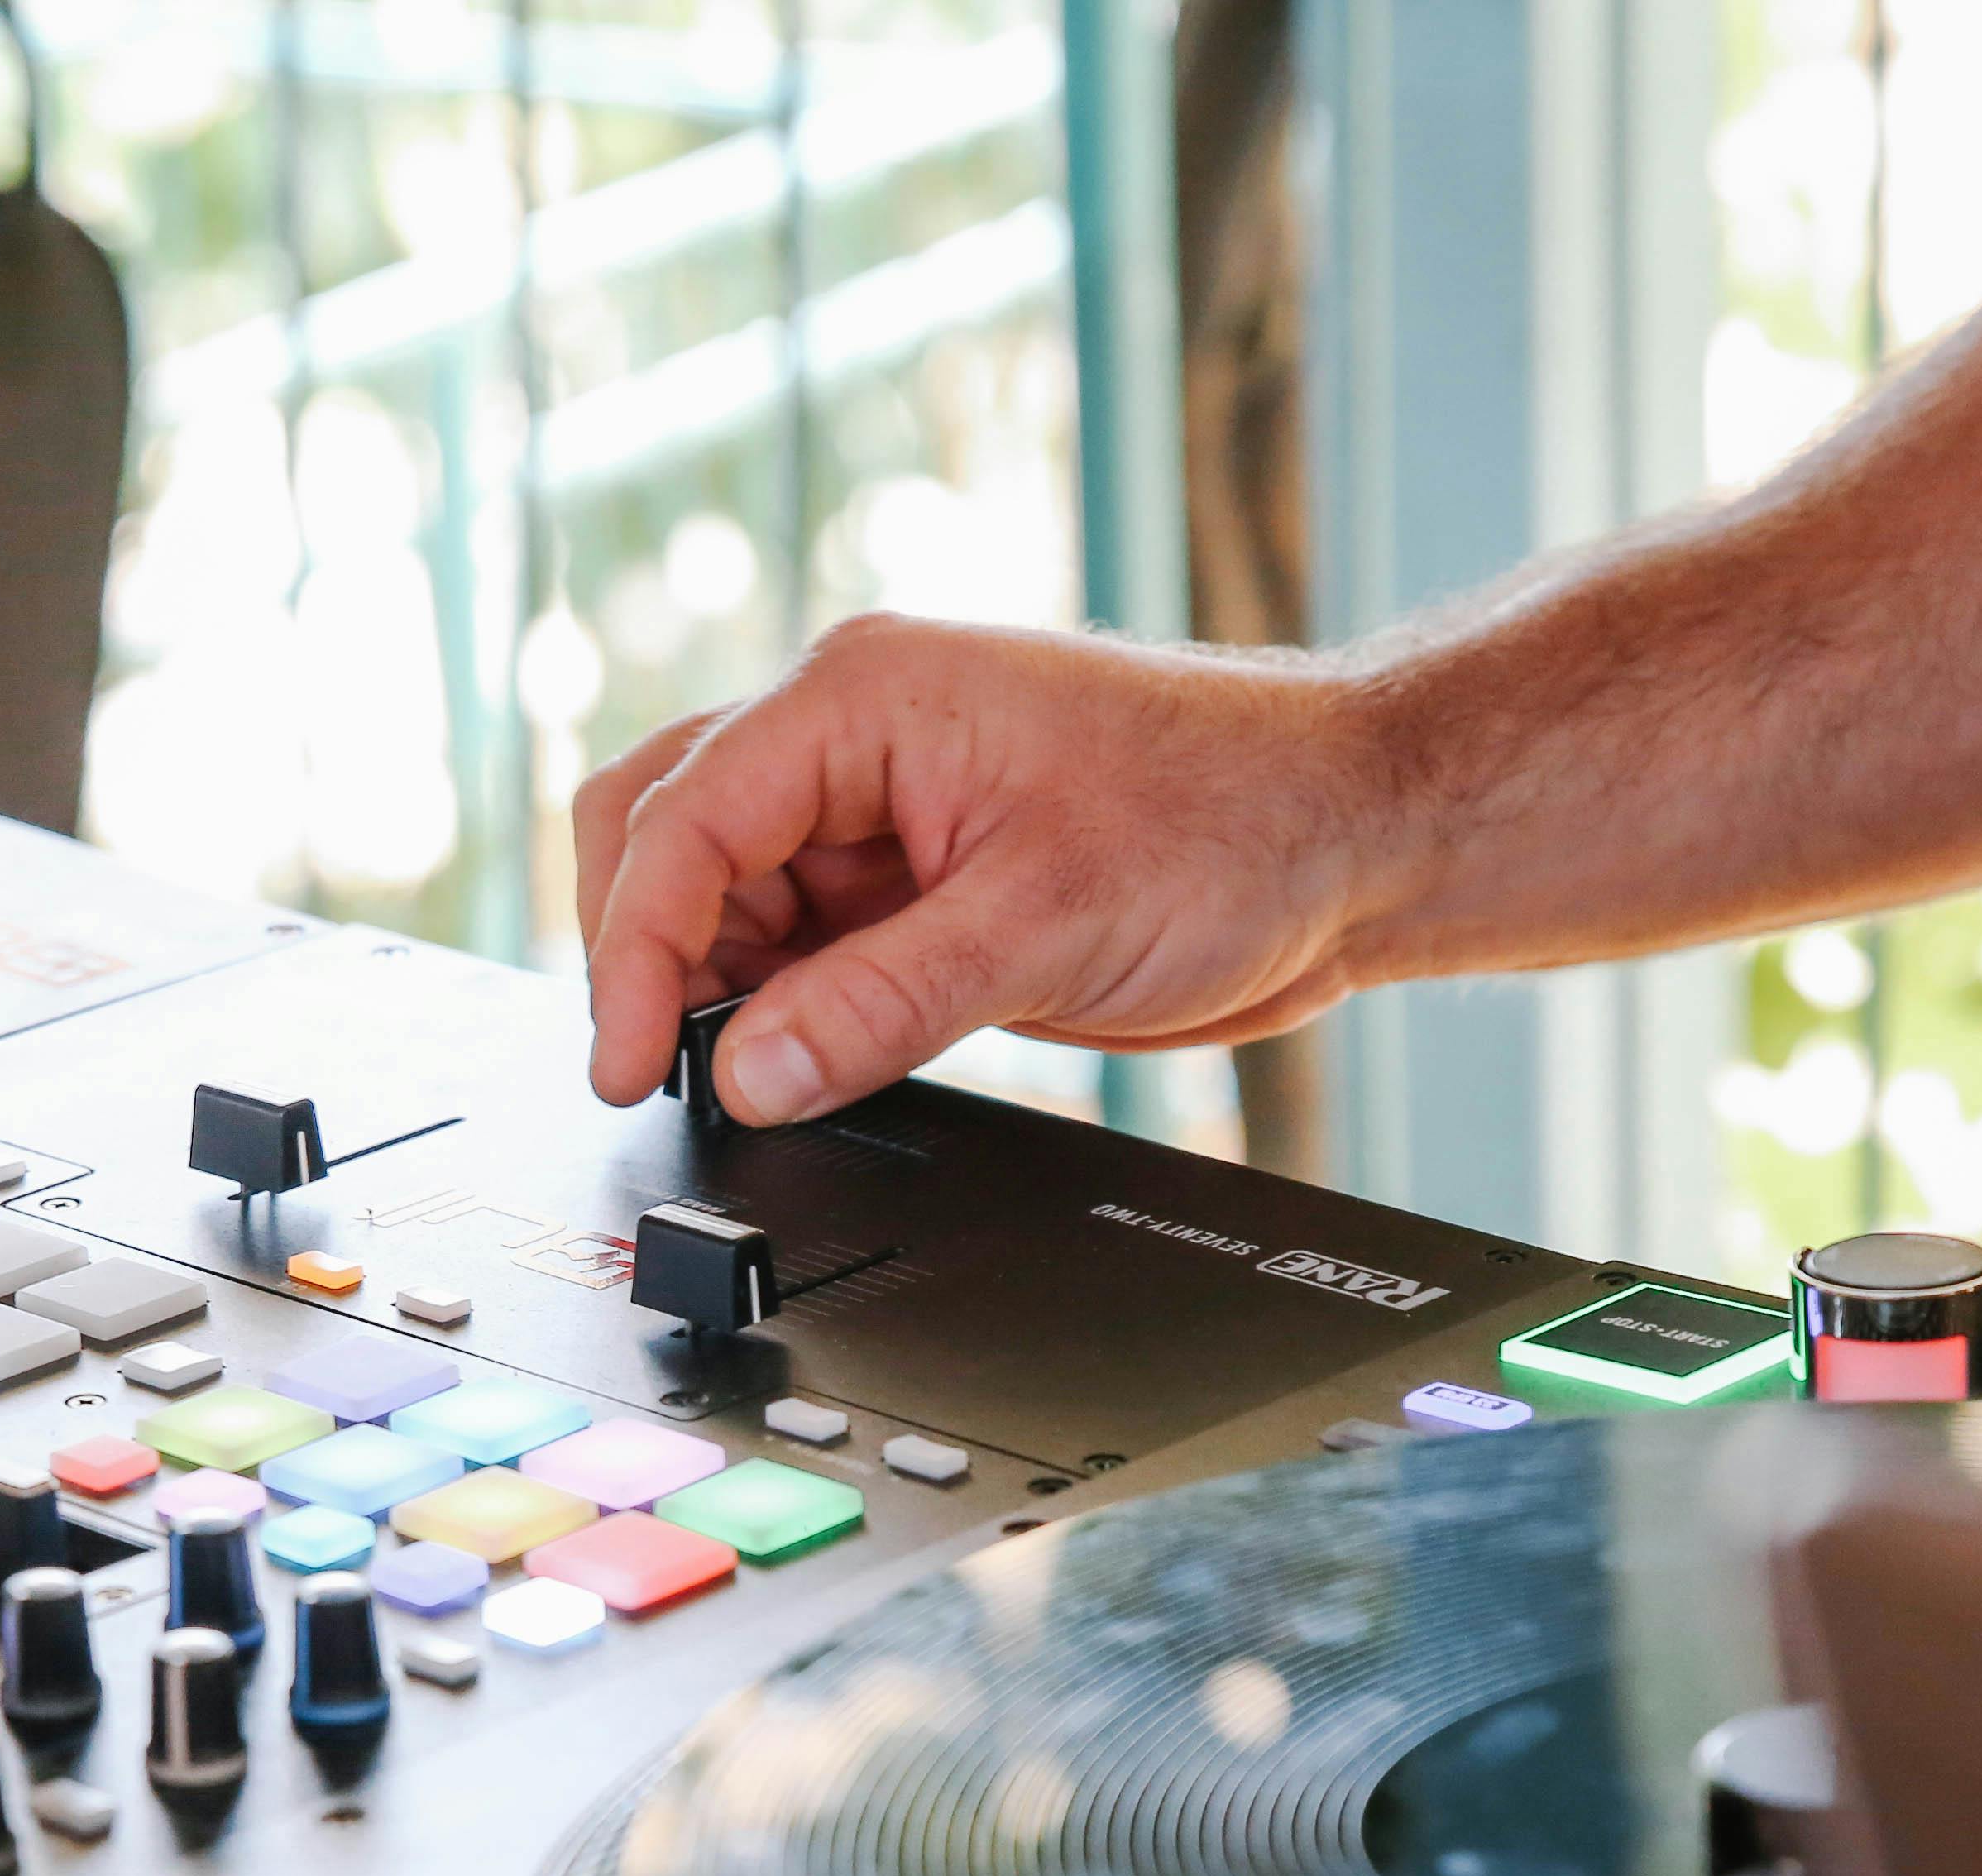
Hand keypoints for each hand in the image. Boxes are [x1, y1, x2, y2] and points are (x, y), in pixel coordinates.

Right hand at [572, 616, 1390, 1122]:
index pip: (683, 820)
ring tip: (748, 1071)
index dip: (634, 953)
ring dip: (713, 979)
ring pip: (722, 887)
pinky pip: (798, 935)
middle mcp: (854, 734)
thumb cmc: (1236, 820)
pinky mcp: (913, 878)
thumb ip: (878, 1005)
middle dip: (645, 950)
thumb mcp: (1045, 926)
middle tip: (658, 1070)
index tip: (628, 1065)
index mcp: (863, 696)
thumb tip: (747, 1074)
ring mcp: (879, 806)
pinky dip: (777, 1000)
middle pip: (661, 829)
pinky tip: (799, 1058)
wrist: (1353, 835)